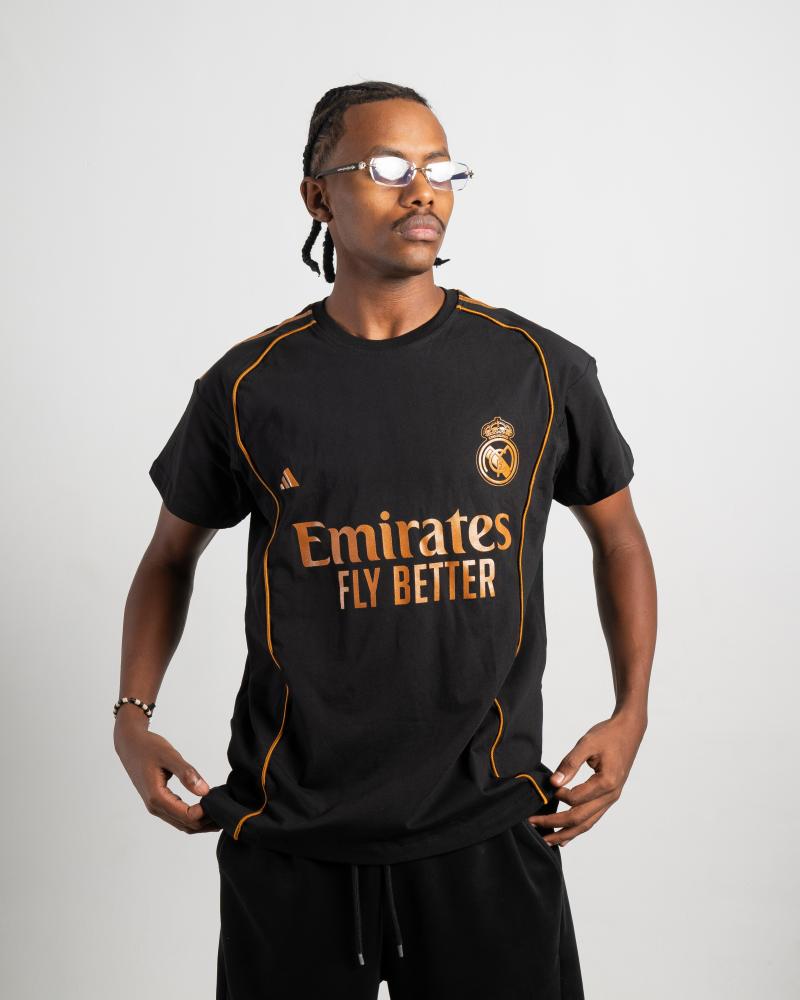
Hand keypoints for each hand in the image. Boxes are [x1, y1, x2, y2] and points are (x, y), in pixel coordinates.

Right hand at [114, 712, 219, 833]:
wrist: (130, 745)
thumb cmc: (149, 747)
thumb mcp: (169, 756)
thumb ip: (187, 773)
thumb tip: (204, 791)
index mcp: (157, 798)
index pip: (187, 816)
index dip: (206, 814)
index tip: (220, 802)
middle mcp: (155, 807)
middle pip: (186, 825)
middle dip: (207, 822)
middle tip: (227, 812)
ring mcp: (156, 807)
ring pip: (182, 824)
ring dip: (201, 823)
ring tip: (221, 814)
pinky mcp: (158, 803)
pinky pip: (178, 817)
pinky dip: (193, 817)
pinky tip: (207, 810)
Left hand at [528, 709, 645, 846]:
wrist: (629, 730)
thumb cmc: (608, 734)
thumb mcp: (587, 743)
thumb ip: (570, 763)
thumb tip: (554, 782)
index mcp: (607, 782)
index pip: (576, 799)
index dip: (558, 796)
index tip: (546, 789)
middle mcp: (611, 795)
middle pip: (581, 819)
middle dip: (556, 825)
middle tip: (533, 824)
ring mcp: (611, 798)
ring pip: (587, 823)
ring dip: (566, 833)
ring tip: (547, 839)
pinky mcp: (609, 797)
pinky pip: (593, 817)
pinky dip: (578, 827)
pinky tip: (565, 834)